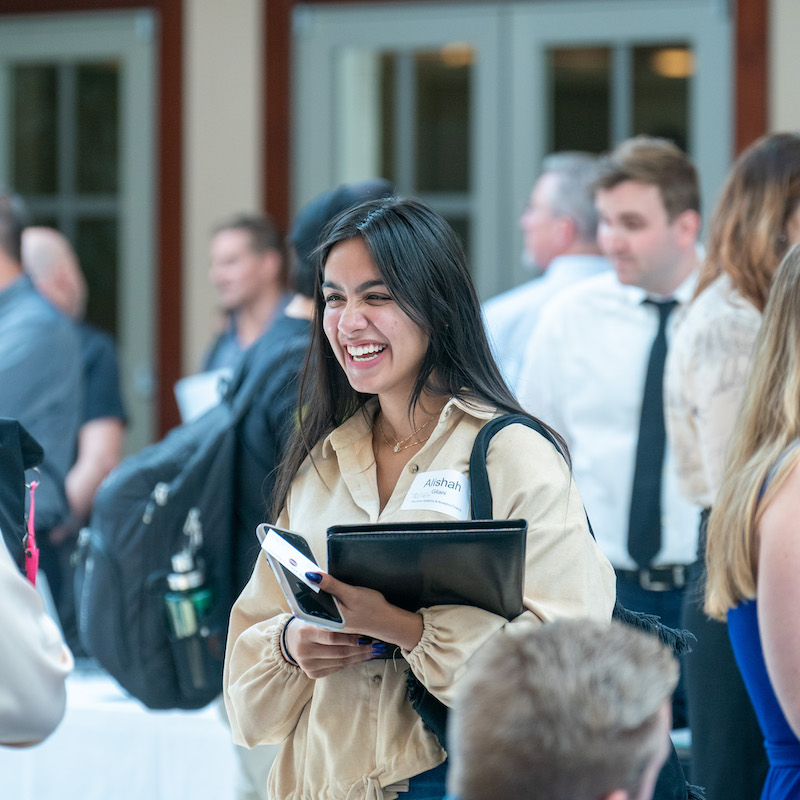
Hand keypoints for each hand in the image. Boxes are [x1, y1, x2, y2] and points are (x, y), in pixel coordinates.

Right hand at [283, 617, 371, 678]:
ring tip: (372, 651)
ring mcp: (307, 664)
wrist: (292, 639)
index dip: (351, 637)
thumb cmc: (309, 623)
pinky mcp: (312, 673)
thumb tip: (352, 612)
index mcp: (305, 632)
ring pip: (340, 662)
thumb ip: (329, 616)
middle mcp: (304, 650)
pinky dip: (351, 663)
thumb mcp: (315, 615)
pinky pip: (336, 668)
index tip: (366, 635)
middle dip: (360, 649)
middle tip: (375, 645)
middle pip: (339, 651)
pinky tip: (361, 658)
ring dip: (359, 657)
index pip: (332, 637)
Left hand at [307, 572, 423, 651]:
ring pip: (315, 601)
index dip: (296, 585)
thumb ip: (331, 585)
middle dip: (304, 584)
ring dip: (313, 588)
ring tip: (310, 572)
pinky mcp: (335, 616)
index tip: (292, 569)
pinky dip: (322, 592)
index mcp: (326, 619)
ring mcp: (329, 620)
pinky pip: (323, 603)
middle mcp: (325, 621)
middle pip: (308, 600)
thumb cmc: (372, 609)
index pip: (304, 601)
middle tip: (300, 565)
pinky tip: (323, 583)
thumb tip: (312, 576)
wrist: (387, 622)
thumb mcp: (351, 594)